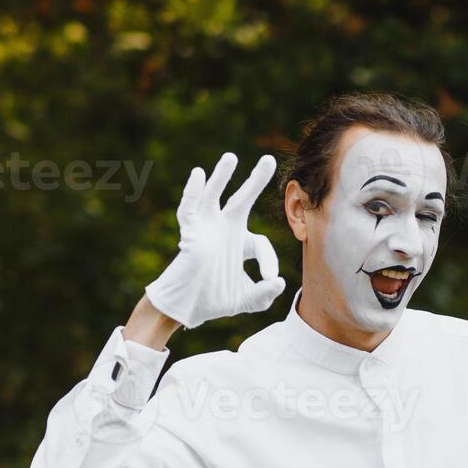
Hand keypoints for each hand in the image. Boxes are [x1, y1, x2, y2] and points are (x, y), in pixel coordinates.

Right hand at [143, 153, 283, 328]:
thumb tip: (279, 282)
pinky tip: (198, 174)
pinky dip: (192, 192)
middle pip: (243, 199)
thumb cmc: (215, 300)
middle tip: (269, 159)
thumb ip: (264, 294)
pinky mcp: (190, 232)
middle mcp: (224, 229)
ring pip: (214, 196)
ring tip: (231, 158)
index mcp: (240, 243)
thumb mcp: (247, 299)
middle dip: (255, 180)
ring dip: (221, 176)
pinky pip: (189, 208)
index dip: (268, 260)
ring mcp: (206, 228)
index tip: (269, 278)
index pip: (261, 243)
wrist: (188, 309)